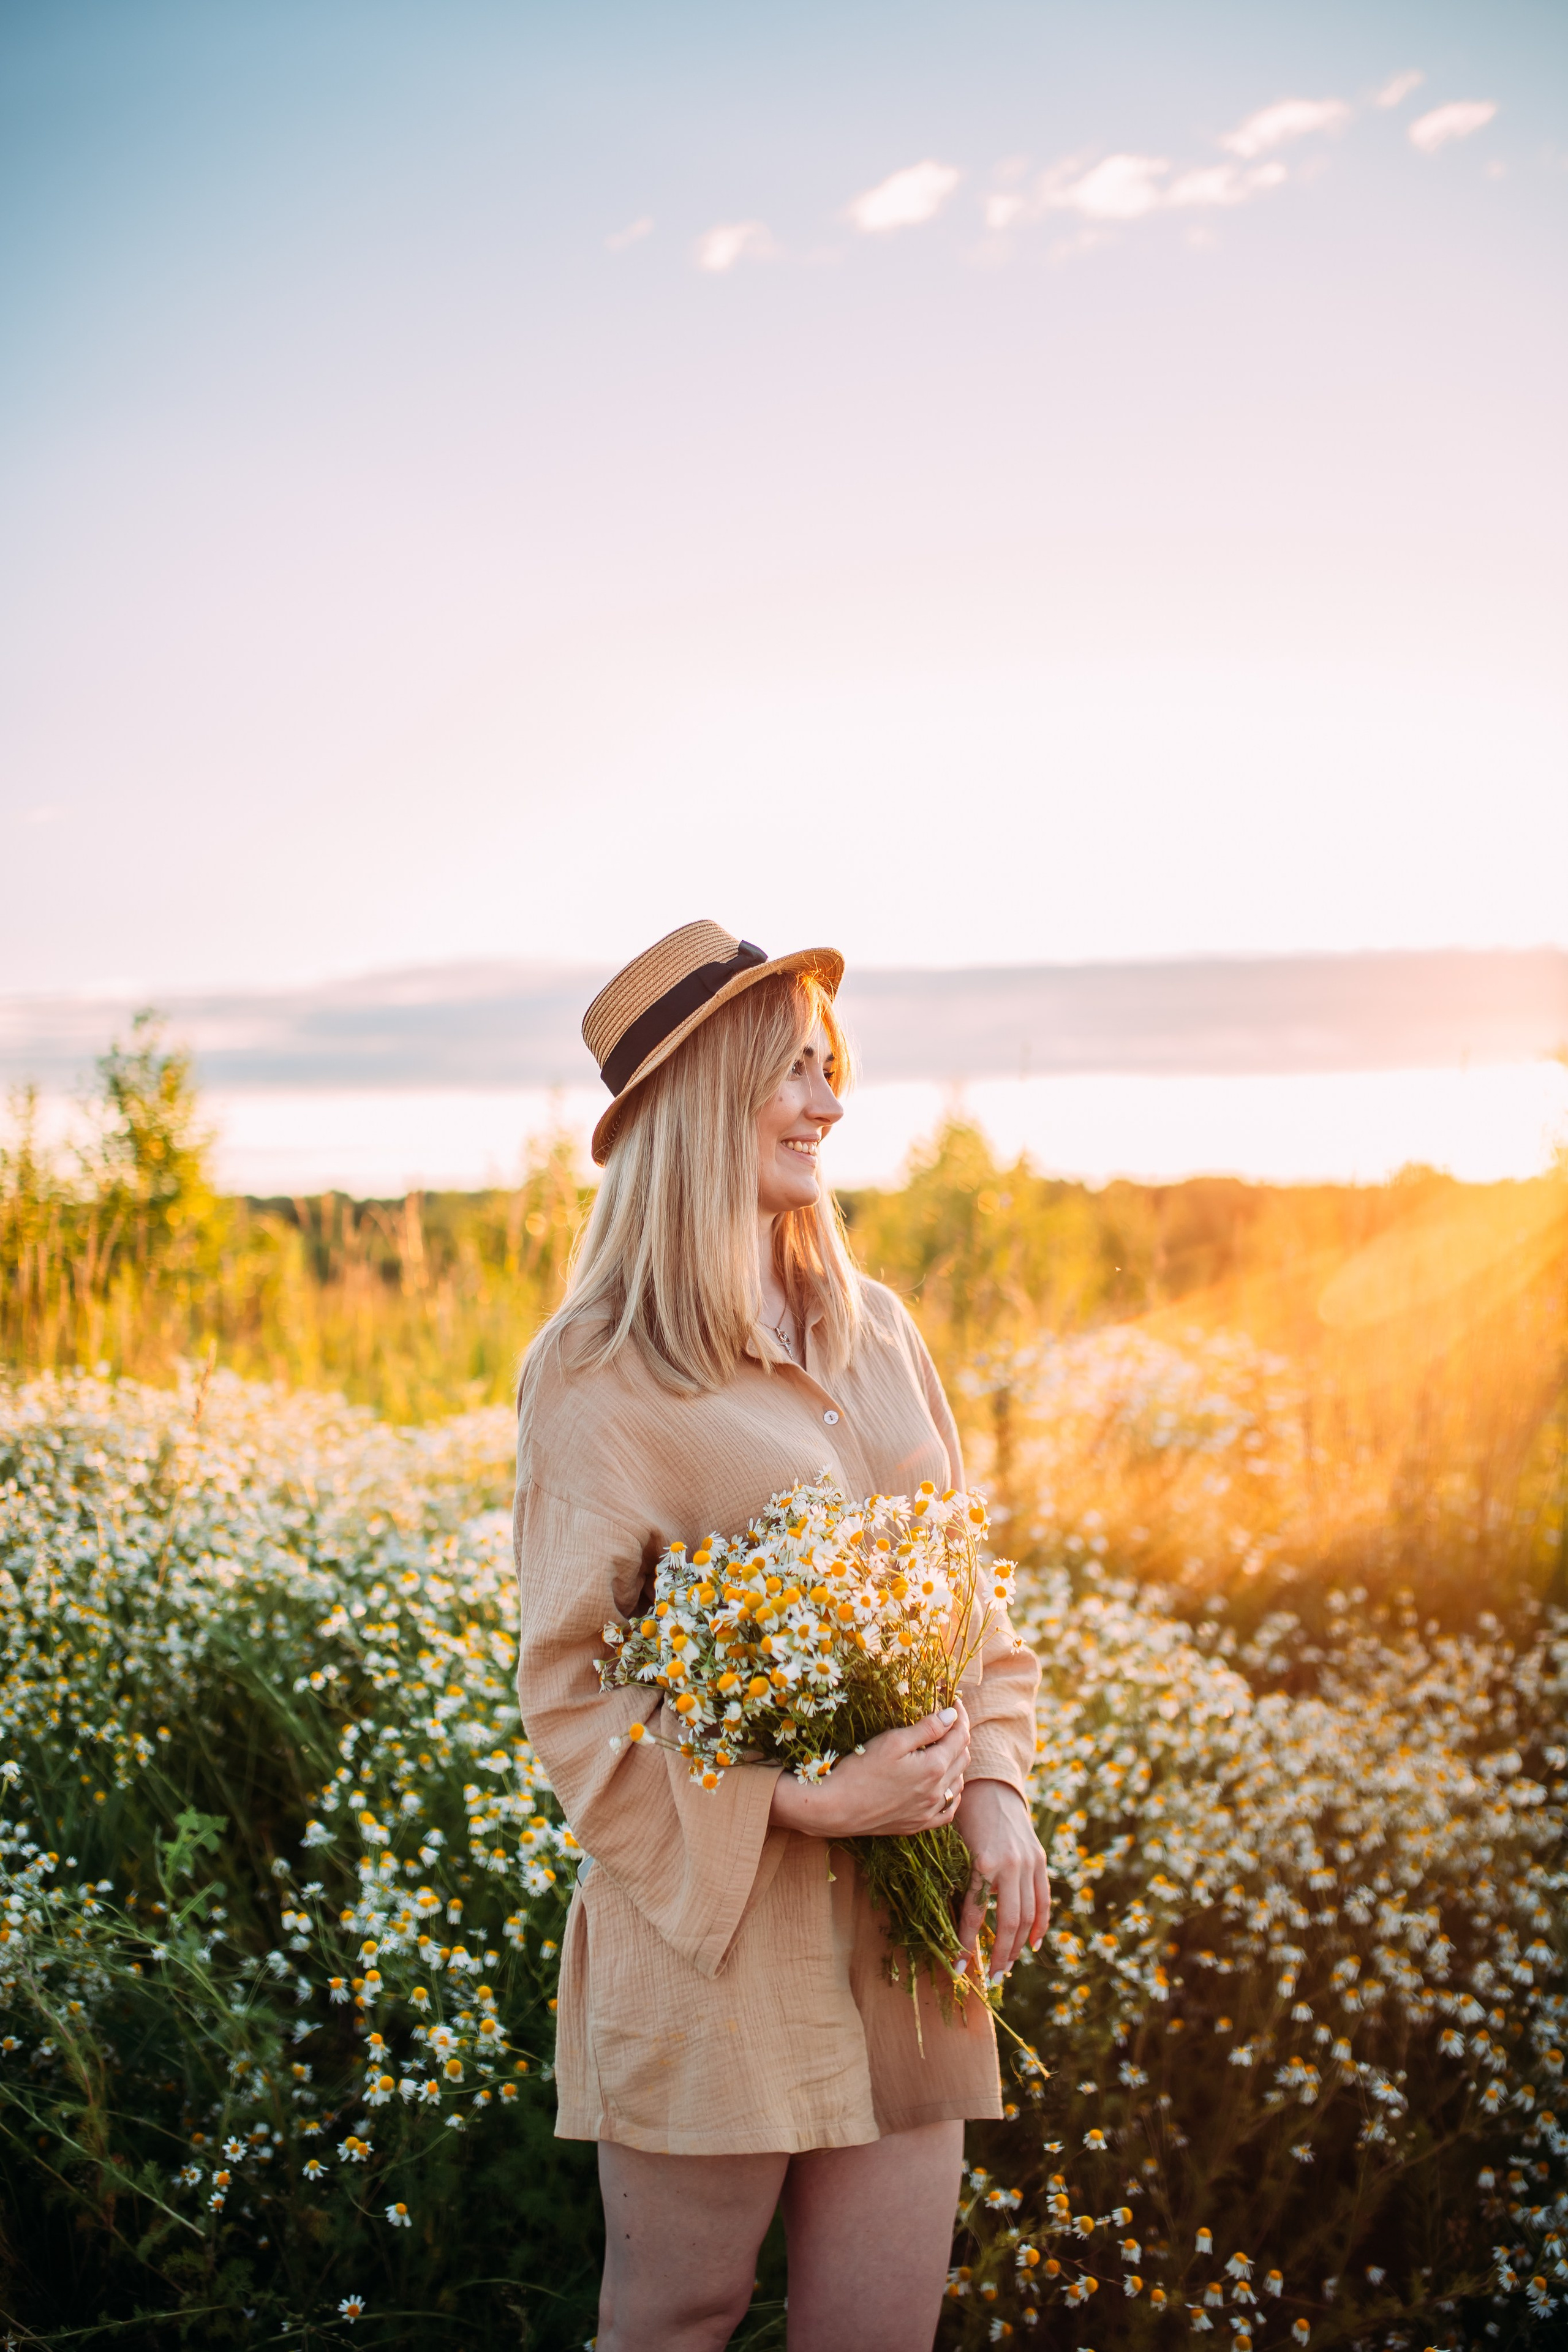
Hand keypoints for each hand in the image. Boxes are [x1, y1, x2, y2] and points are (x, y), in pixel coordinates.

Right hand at [768, 1704, 970, 1838]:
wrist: (837, 1809)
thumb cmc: (861, 1770)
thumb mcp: (893, 1741)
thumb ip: (927, 1728)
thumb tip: (952, 1716)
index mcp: (933, 1767)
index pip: (959, 1737)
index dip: (959, 1717)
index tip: (955, 1703)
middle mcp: (937, 1791)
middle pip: (962, 1758)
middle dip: (959, 1737)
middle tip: (948, 1722)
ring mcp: (928, 1811)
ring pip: (958, 1784)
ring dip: (956, 1764)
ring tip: (944, 1749)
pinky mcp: (918, 1824)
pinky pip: (948, 1810)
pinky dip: (952, 1794)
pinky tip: (946, 1787)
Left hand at [955, 1780, 1050, 1983]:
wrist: (990, 1784)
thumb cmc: (962, 1814)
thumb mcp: (953, 1845)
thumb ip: (956, 1879)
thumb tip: (948, 1922)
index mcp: (984, 1862)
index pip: (975, 1914)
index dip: (966, 1943)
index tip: (958, 1966)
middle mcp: (1011, 1865)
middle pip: (1008, 1922)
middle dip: (1000, 1953)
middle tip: (992, 1976)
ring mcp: (1029, 1862)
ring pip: (1028, 1915)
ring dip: (1019, 1945)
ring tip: (1008, 1966)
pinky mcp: (1039, 1859)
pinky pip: (1043, 1898)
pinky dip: (1040, 1923)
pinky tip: (1033, 1943)